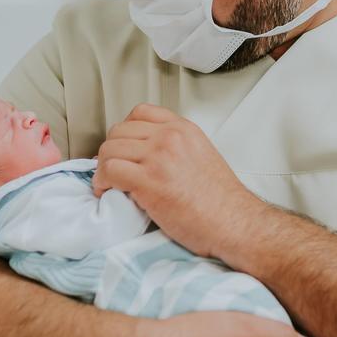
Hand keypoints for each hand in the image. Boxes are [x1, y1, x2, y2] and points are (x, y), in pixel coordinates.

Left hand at [92, 104, 264, 259]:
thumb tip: (148, 155)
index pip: (140, 112)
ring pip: (109, 149)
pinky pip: (109, 171)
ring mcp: (159, 157)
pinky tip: (107, 192)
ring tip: (109, 183)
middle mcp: (170, 137)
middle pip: (119, 130)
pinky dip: (101, 183)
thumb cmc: (221, 202)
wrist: (234, 223)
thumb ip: (177, 147)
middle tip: (113, 170)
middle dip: (111, 151)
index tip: (124, 148)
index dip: (125, 131)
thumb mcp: (202, 157)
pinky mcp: (149, 181)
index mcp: (184, 130)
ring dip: (103, 168)